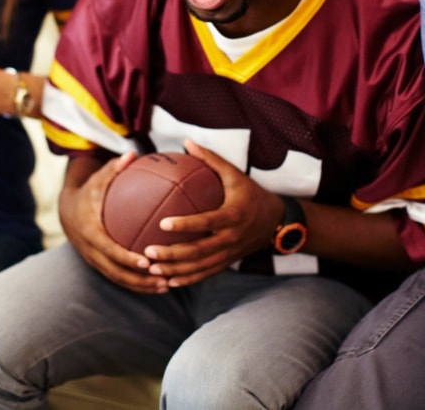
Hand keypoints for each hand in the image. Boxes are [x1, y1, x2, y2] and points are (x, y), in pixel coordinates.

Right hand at [59, 152, 173, 293]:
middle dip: (139, 279)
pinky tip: (160, 284)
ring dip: (142, 286)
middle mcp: (92, 251)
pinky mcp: (101, 265)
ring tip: (167, 286)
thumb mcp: (99, 178)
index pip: (109, 249)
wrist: (68, 211)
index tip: (146, 262)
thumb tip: (132, 154)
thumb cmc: (90, 191)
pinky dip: (138, 284)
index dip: (127, 258)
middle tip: (164, 277)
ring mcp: (95, 261)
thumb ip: (114, 168)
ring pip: (119, 279)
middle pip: (116, 271)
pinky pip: (120, 278)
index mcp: (91, 231)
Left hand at [142, 139, 282, 288]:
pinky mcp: (227, 262)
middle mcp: (231, 238)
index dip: (185, 224)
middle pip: (199, 251)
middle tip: (147, 251)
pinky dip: (187, 279)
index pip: (206, 222)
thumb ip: (211, 159)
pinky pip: (206, 274)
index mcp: (233, 215)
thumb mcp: (235, 174)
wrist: (276, 222)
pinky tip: (168, 282)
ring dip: (175, 271)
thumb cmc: (251, 194)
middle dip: (172, 255)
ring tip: (151, 269)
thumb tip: (187, 142)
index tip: (162, 223)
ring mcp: (229, 253)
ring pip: (200, 267)